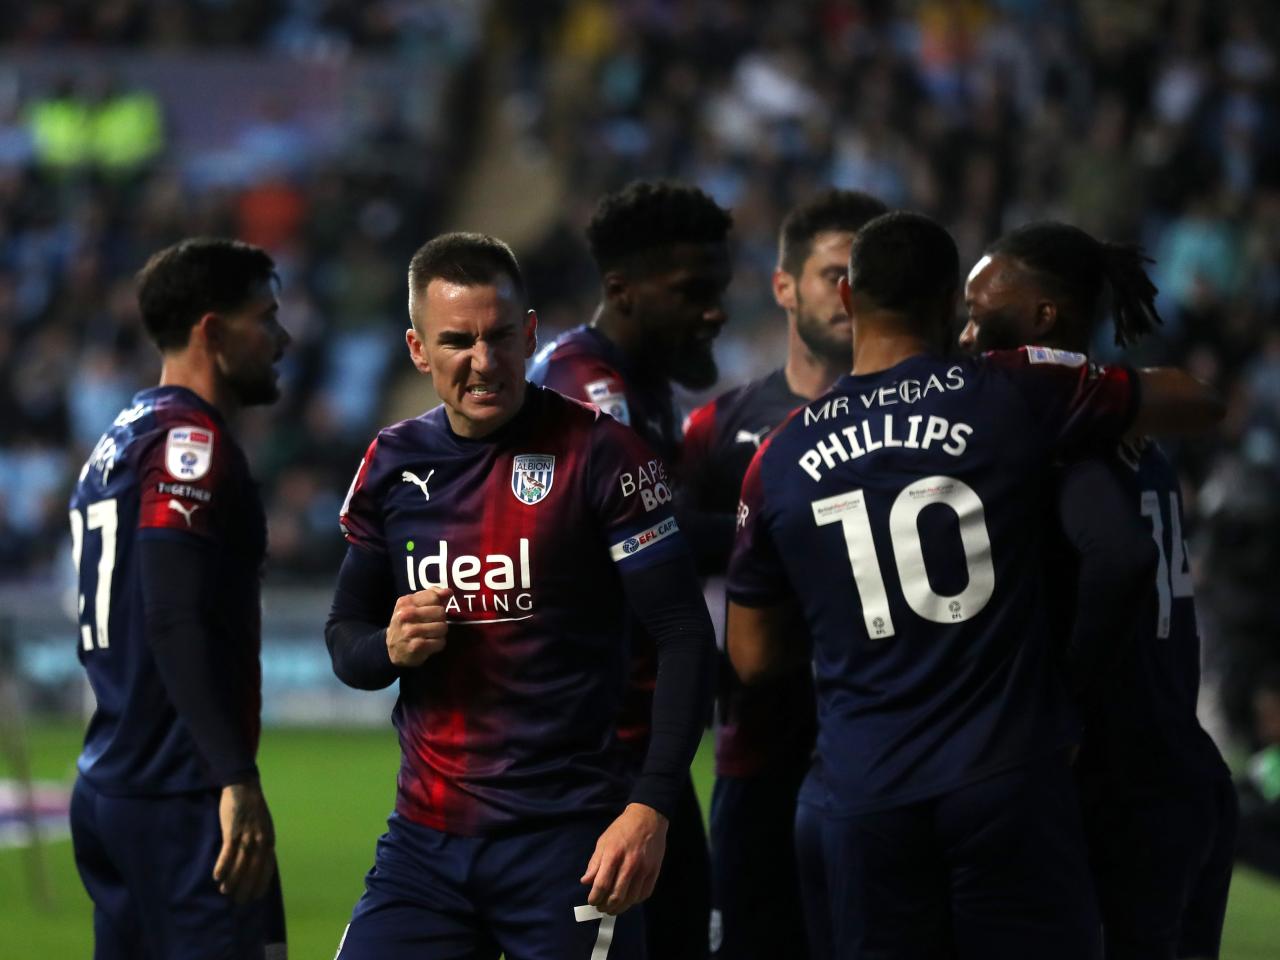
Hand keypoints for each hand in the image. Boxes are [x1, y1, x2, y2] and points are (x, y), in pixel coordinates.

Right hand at [213, 780, 275, 902]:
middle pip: (254, 868)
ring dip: (233, 879)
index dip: (262, 882)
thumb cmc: (253, 808)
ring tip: (225, 892)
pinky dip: (223, 865)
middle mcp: (261, 839)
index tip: (256, 896)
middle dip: (247, 886)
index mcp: (269, 839)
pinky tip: (217, 877)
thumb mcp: (264, 826)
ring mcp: (247, 835)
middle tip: (239, 900)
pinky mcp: (233, 830)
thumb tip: (259, 860)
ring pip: (241, 863)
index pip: (268, 866)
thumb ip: (262, 842)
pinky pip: (228, 852)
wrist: (244, 786)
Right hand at [386, 587, 451, 666]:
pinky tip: (430, 643)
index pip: (434, 597)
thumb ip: (432, 595)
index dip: (437, 604)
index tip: (431, 611)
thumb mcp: (414, 606)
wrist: (392, 649)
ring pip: (442, 627)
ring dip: (440, 633)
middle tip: (431, 624)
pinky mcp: (416, 646)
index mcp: (405, 602)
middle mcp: (405, 615)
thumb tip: (448, 591)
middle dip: (440, 619)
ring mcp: (410, 631)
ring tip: (430, 634)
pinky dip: (439, 644)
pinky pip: (440, 642)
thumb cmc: (407, 624)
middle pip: (440, 612)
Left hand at [580, 803, 667, 914]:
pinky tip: (628, 899)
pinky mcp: (655, 871)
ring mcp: (644, 868)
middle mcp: (630, 863)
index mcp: (613, 854)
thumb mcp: (603, 841)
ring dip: (620, 908)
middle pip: (617, 896)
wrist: (648, 817)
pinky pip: (644, 894)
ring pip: (631, 899)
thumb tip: (586, 882)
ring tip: (613, 908)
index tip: (592, 901)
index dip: (595, 897)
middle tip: (601, 908)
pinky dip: (635, 901)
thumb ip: (595, 863)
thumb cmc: (622, 829)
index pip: (602, 884)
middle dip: (606, 907)